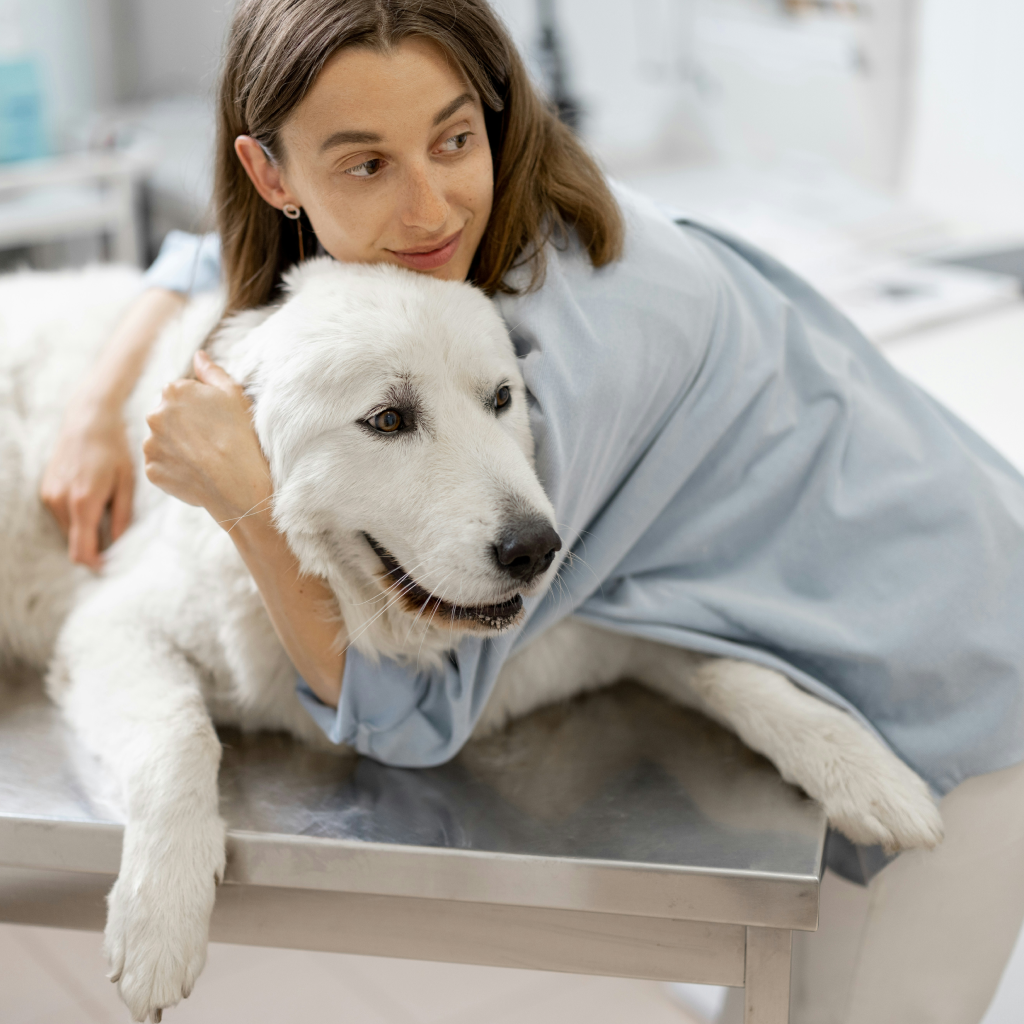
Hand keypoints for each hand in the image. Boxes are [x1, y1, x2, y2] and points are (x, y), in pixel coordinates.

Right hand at [40, 400, 134, 568]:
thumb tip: (119, 545)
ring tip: (107, 509)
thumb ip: (122, 516)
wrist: (87, 419)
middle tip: (118, 539)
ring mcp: (49, 496)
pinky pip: (62, 517)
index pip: (82, 551)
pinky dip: (77, 518)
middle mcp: (60, 502)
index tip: (112, 566)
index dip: (96, 564)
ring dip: (86, 531)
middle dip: (94, 548)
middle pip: (74, 544)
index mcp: (83, 502)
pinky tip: (93, 498)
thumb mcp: (127, 482)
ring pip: (68, 531)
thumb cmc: (114, 449)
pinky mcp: (46, 490)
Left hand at [144, 351, 272, 528]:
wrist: (239, 482)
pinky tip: (196, 472)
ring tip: (204, 459)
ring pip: (162, 442)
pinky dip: (174, 469)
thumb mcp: (234, 395)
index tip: (214, 422)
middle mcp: (155, 414)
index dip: (199, 409)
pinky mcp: (151, 470)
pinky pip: (160, 466)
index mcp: (173, 391)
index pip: (179, 394)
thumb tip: (198, 355)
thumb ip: (211, 372)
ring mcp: (150, 444)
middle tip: (210, 441)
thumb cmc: (241, 436)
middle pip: (167, 417)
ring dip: (177, 447)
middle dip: (184, 427)